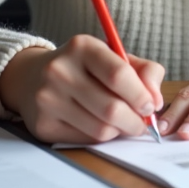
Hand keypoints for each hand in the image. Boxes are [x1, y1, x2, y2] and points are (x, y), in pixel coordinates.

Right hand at [0, 35, 163, 143]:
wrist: (32, 77)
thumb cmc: (83, 67)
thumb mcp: (113, 57)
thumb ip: (144, 71)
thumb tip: (156, 101)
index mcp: (82, 47)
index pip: (119, 74)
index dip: (141, 95)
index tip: (151, 105)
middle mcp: (60, 70)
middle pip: (111, 108)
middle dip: (135, 121)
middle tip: (142, 123)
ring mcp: (48, 99)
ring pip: (100, 129)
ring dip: (119, 131)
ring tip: (121, 122)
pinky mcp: (42, 124)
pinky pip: (85, 139)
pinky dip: (100, 137)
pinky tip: (99, 125)